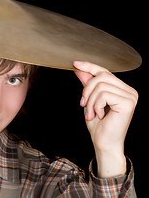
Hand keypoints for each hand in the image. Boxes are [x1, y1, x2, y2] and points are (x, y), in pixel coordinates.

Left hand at [73, 61, 137, 177]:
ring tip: (91, 113)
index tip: (75, 64)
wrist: (104, 143)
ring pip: (101, 85)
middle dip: (87, 90)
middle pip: (102, 76)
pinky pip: (104, 94)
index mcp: (122, 89)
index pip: (105, 71)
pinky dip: (95, 105)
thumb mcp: (89, 101)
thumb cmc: (98, 125)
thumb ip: (87, 84)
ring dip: (90, 101)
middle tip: (83, 104)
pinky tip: (99, 115)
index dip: (90, 66)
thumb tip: (79, 68)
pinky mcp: (128, 102)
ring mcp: (130, 96)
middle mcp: (129, 91)